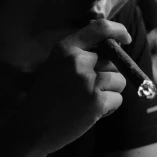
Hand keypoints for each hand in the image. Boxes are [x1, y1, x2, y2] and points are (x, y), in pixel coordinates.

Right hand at [14, 19, 130, 156]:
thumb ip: (78, 56)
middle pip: (112, 60)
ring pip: (119, 80)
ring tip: (89, 101)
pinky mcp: (96, 102)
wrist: (31, 127)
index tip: (125, 38)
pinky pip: (118, 99)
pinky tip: (91, 113)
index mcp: (65, 49)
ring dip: (110, 92)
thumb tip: (113, 51)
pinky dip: (109, 108)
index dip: (117, 30)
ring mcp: (88, 81)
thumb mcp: (54, 66)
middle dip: (108, 74)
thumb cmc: (44, 98)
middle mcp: (78, 61)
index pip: (99, 28)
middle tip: (91, 89)